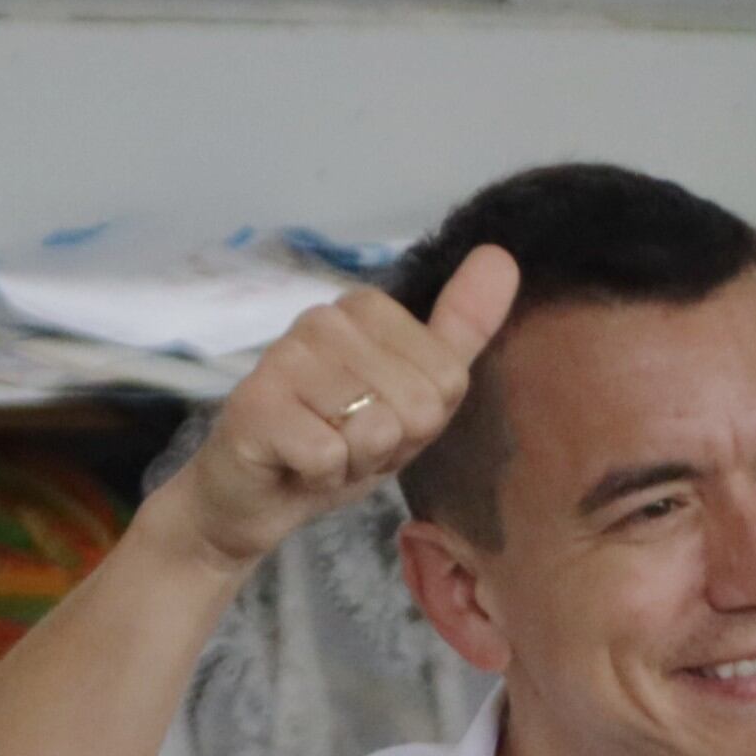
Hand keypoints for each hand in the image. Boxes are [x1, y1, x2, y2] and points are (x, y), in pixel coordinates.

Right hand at [144, 246, 519, 571]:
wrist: (253, 498)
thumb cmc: (336, 443)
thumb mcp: (413, 392)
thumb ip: (459, 330)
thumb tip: (502, 256)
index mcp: (366, 307)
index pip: (449, 378)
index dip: (420, 422)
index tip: (377, 423)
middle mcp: (324, 318)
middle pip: (419, 404)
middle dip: (389, 446)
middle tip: (345, 444)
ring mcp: (285, 355)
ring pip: (377, 429)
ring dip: (353, 463)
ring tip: (319, 454)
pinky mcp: (256, 403)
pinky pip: (331, 454)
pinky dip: (320, 477)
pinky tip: (294, 466)